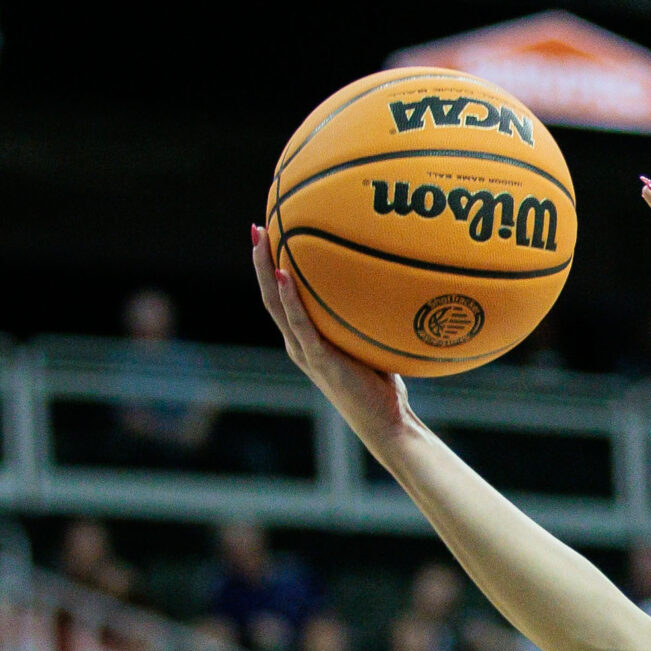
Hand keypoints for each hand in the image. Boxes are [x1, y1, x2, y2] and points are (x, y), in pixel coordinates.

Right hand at [251, 227, 412, 444]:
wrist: (386, 423)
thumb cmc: (384, 387)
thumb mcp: (374, 343)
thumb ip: (372, 319)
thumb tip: (393, 282)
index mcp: (306, 339)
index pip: (282, 299)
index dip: (273, 269)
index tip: (272, 236)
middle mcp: (297, 343)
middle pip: (270, 295)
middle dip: (261, 260)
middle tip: (257, 227)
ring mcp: (304, 351)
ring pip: (275, 304)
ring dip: (265, 270)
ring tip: (260, 240)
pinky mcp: (318, 359)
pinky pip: (299, 323)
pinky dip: (289, 298)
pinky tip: (283, 273)